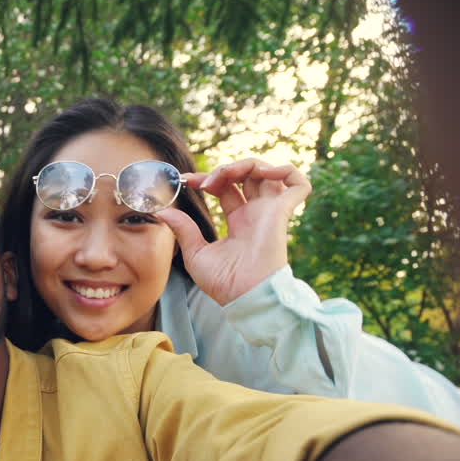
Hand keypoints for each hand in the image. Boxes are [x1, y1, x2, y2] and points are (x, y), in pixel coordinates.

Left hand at [160, 158, 311, 304]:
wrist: (243, 296)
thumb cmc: (223, 282)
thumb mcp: (195, 252)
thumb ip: (183, 229)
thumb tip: (161, 211)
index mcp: (239, 221)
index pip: (226, 188)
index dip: (208, 179)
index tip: (186, 181)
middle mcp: (256, 213)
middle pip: (246, 176)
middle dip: (224, 169)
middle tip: (205, 181)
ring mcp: (270, 211)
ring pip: (268, 173)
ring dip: (247, 165)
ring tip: (226, 174)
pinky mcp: (282, 213)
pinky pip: (298, 184)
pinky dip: (286, 170)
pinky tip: (263, 172)